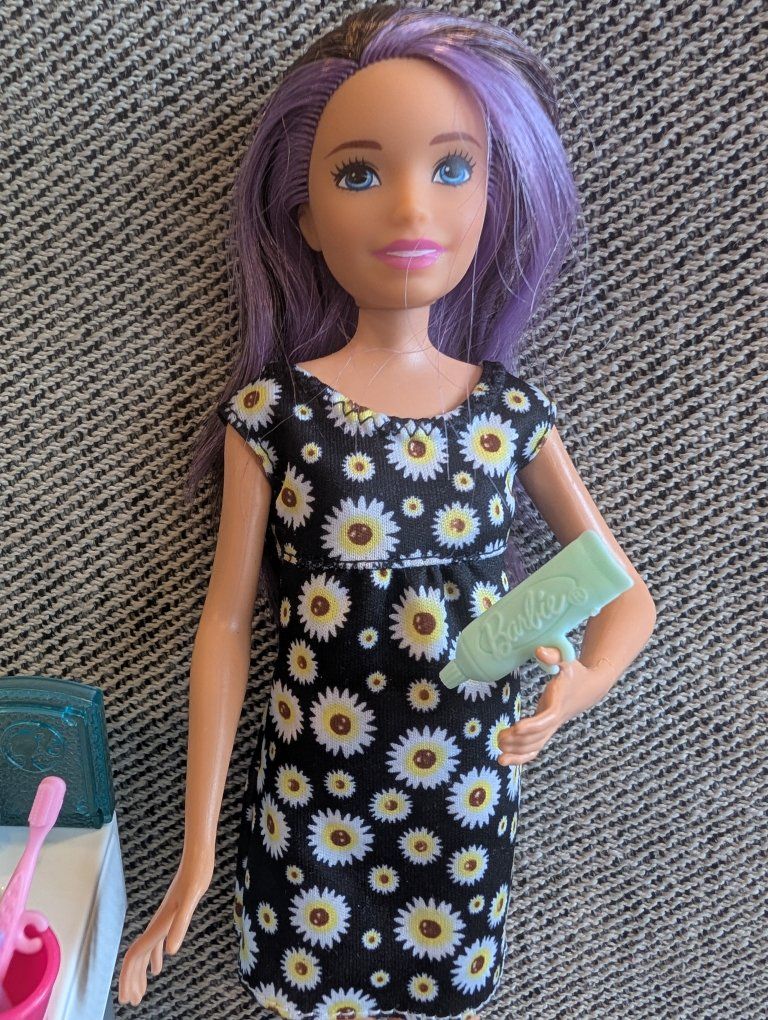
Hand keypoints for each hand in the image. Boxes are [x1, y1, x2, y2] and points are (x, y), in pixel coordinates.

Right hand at [118, 854, 213, 1005]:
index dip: (130, 978)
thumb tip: (170, 952)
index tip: (127, 998)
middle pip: (137, 956)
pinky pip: (158, 940)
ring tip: (142, 990)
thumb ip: (180, 924)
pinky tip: (160, 963)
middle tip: (131, 1002)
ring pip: (146, 950)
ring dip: (141, 971)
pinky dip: (155, 955)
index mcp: (158, 924)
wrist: (198, 858)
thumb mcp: (191, 900)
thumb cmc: (196, 876)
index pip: (136, 956)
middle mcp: (157, 923)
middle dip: (132, 980)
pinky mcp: (172, 914)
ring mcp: (163, 919)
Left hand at [495, 645, 591, 765]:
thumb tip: (539, 650)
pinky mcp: (545, 730)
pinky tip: (504, 761)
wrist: (588, 689)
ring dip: (517, 751)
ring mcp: (550, 727)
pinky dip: (521, 757)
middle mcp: (555, 720)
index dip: (532, 725)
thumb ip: (554, 656)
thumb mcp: (567, 660)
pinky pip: (534, 748)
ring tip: (498, 749)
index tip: (516, 728)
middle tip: (499, 737)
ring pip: (535, 746)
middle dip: (519, 740)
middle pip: (538, 737)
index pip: (546, 719)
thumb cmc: (575, 673)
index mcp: (558, 704)